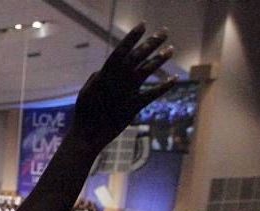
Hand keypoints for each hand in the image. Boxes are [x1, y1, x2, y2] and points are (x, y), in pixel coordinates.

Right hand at [69, 24, 176, 152]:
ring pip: (146, 72)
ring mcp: (127, 94)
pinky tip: (175, 79)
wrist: (88, 135)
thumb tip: (103, 70)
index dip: (132, 37)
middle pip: (137, 57)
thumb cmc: (84, 114)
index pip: (120, 51)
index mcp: (104, 76)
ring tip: (171, 49)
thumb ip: (95, 79)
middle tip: (164, 32)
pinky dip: (164, 87)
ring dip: (159, 59)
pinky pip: (152, 94)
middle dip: (151, 43)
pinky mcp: (134, 107)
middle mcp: (117, 82)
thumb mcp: (85, 92)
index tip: (142, 25)